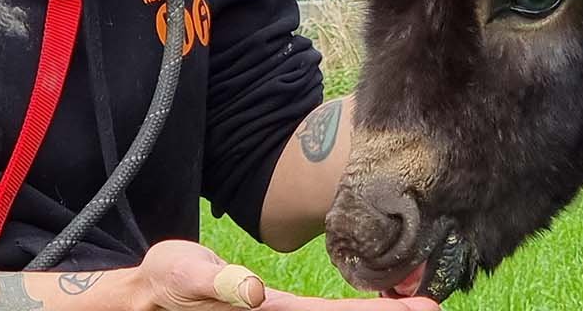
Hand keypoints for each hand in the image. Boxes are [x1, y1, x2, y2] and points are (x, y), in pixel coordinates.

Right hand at [129, 240, 441, 310]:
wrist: (148, 292)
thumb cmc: (166, 282)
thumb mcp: (185, 275)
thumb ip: (217, 283)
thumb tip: (252, 292)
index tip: (423, 309)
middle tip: (435, 308)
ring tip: (414, 307)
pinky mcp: (272, 310)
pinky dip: (353, 310)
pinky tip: (375, 305)